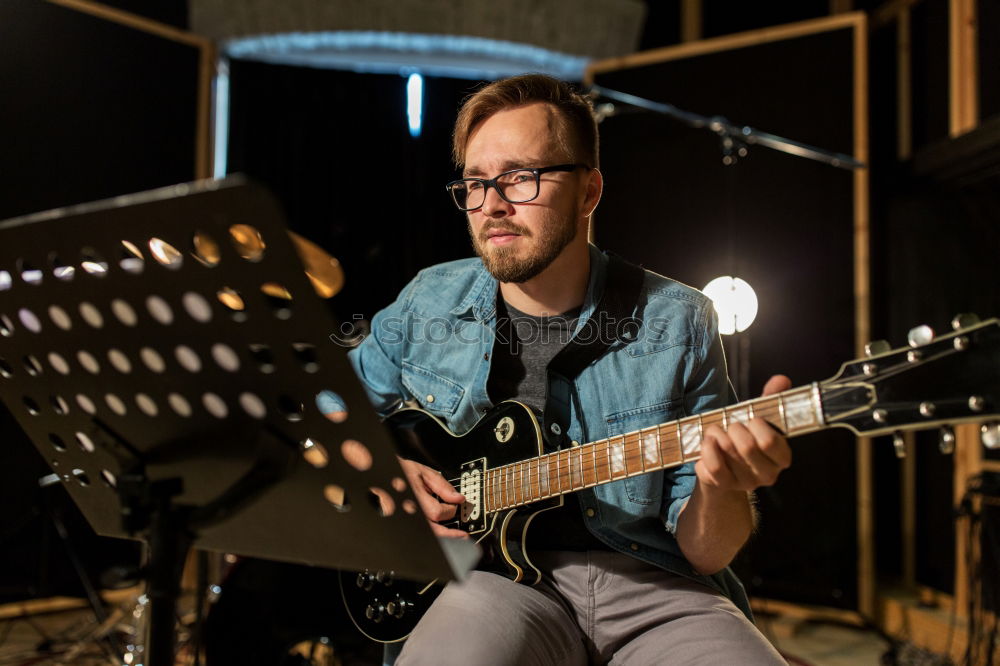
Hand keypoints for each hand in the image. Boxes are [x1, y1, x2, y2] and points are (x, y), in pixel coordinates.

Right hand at [397, 457, 467, 538]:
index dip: (450, 510)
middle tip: (461, 534)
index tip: (456, 504)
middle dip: (449, 533)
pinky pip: (421, 527)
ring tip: (452, 534)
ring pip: (427, 531)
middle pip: (432, 529)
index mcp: (415, 497)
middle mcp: (410, 509)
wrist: (389, 474)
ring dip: (441, 533)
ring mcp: (407, 516)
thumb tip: (458, 498)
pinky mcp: (406, 519)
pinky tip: (438, 527)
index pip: (437, 513)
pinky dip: (432, 529)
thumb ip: (442, 486)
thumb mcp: (425, 473)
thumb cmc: (404, 472)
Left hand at [696, 375, 792, 491]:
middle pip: (746, 446)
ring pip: (727, 451)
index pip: (770, 442)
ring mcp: (745, 483)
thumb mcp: (758, 418)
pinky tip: (708, 443)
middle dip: (733, 427)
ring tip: (716, 431)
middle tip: (730, 424)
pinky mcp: (724, 486)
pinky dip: (706, 449)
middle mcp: (767, 474)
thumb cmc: (744, 437)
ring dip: (716, 434)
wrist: (723, 467)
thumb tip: (781, 379)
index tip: (751, 419)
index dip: (756, 425)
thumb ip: (770, 399)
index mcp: (782, 457)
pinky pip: (712, 465)